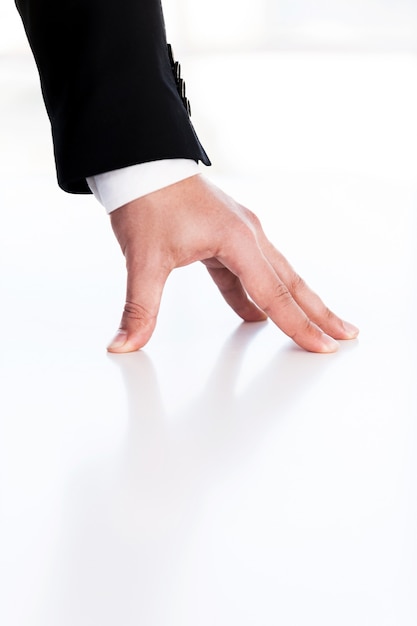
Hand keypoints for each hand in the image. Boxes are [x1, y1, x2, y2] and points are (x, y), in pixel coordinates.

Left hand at [107, 174, 357, 352]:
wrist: (139, 162)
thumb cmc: (147, 199)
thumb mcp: (144, 258)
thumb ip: (140, 306)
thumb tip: (124, 344)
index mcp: (237, 239)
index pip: (274, 294)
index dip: (299, 325)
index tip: (324, 346)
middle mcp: (247, 234)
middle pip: (291, 282)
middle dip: (319, 312)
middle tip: (346, 334)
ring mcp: (239, 233)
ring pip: (276, 275)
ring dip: (296, 302)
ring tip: (316, 324)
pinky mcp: (224, 235)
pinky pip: (248, 272)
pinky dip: (256, 295)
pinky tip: (255, 315)